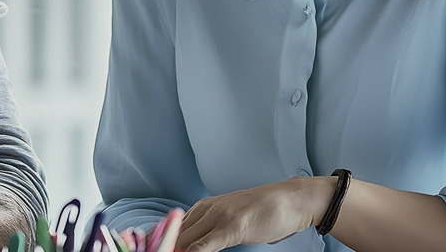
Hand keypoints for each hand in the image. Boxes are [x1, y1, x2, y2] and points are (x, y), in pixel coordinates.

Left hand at [175, 176, 332, 251]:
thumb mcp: (230, 220)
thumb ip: (210, 233)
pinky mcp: (231, 227)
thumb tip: (192, 247)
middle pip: (175, 235)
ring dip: (176, 251)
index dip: (162, 243)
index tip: (154, 251)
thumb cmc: (262, 212)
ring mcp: (218, 217)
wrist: (290, 200)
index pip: (172, 229)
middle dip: (166, 249)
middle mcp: (205, 209)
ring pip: (185, 240)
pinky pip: (206, 244)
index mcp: (202, 208)